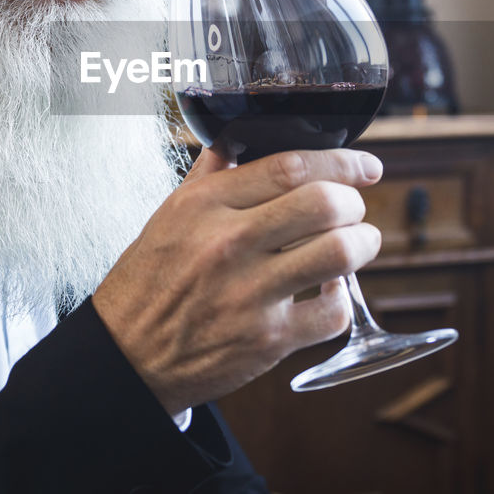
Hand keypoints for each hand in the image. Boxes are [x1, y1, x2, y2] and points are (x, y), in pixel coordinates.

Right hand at [92, 147, 383, 415]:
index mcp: (204, 205)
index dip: (341, 161)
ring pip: (338, 254)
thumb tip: (242, 137)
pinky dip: (343, 298)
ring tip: (358, 243)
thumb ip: (211, 174)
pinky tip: (329, 290)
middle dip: (354, 202)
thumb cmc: (148, 282)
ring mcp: (250, 293)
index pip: (290, 166)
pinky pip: (334, 312)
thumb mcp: (169, 214)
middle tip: (354, 209)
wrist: (128, 356)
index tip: (365, 167)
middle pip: (324, 204)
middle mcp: (228, 244)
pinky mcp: (268, 339)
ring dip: (363, 244)